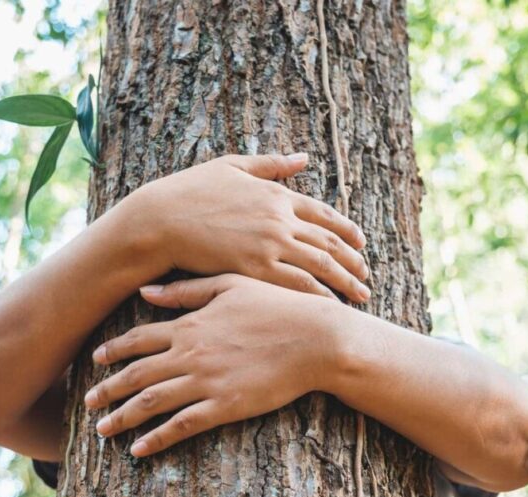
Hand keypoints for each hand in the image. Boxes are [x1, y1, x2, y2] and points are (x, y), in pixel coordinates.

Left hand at [83, 275, 343, 455]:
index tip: (95, 361)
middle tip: (88, 402)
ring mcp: (206, 382)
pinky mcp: (225, 407)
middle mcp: (190, 354)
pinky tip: (139, 450)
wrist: (315, 339)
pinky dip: (156, 439)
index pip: (139, 339)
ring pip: (151, 403)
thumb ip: (186, 291)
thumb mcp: (230, 286)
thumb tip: (146, 291)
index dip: (114, 351)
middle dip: (107, 390)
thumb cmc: (278, 307)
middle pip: (136, 375)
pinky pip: (181, 426)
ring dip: (122, 418)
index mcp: (191, 324)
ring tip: (103, 430)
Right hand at [128, 154, 370, 301]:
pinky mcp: (255, 268)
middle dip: (353, 261)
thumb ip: (271, 164)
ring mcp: (269, 244)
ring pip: (320, 266)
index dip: (346, 229)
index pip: (323, 214)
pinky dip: (318, 296)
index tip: (361, 242)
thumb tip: (304, 157)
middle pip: (329, 242)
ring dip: (345, 282)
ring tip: (360, 295)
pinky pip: (297, 285)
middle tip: (367, 275)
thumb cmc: (188, 191)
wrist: (161, 220)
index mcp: (276, 194)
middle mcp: (280, 219)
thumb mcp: (232, 166)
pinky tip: (331, 307)